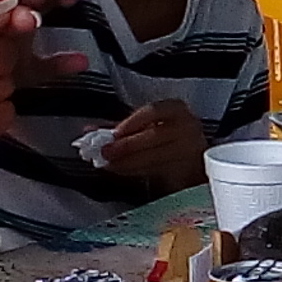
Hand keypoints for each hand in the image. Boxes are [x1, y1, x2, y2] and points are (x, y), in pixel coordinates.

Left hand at [94, 100, 210, 193]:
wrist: (190, 164)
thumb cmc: (165, 142)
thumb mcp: (143, 129)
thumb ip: (118, 130)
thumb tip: (89, 132)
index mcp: (176, 110)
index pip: (155, 111)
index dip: (133, 122)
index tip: (115, 133)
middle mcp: (187, 127)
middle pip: (155, 136)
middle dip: (126, 146)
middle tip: (106, 152)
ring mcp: (191, 150)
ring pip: (156, 156)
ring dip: (128, 162)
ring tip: (110, 164)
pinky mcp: (189, 172)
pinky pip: (159, 172)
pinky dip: (137, 171)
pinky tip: (123, 170)